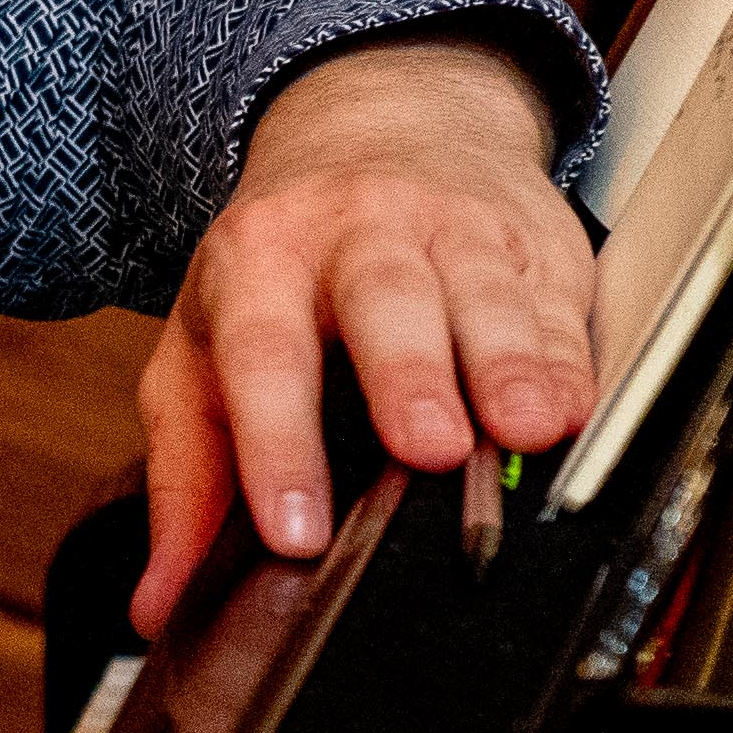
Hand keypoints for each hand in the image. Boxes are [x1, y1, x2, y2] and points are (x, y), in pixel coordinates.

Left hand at [131, 35, 595, 633]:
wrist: (381, 129)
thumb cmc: (284, 267)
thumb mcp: (206, 351)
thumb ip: (186, 480)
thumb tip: (159, 604)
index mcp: (258, 260)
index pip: (261, 354)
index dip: (276, 445)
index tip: (296, 532)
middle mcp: (355, 232)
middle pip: (384, 300)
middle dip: (408, 375)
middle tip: (428, 450)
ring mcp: (451, 228)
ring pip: (482, 291)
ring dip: (509, 365)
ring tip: (525, 431)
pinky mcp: (532, 240)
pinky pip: (554, 299)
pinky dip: (568, 359)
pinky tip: (573, 410)